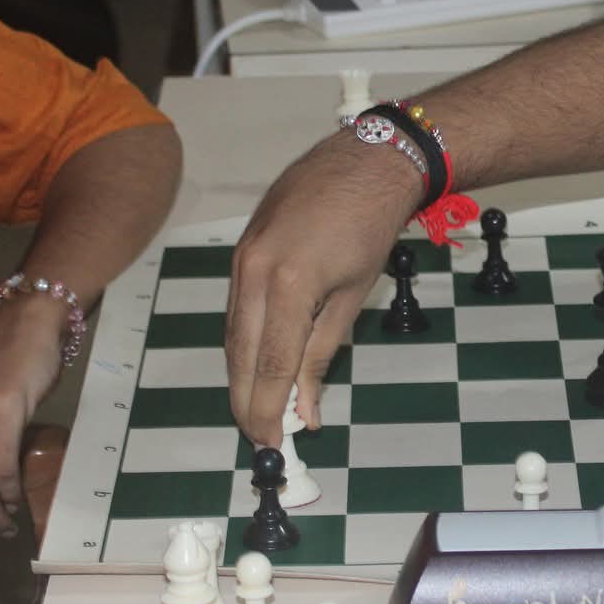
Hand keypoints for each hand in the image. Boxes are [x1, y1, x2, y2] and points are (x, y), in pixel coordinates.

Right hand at [227, 132, 420, 443]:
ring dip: (240, 377)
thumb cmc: (369, 227)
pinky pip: (236, 309)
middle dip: (247, 401)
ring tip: (255, 411)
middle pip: (240, 355)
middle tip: (260, 438)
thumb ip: (323, 354)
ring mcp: (242, 258)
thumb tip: (306, 408)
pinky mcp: (240, 250)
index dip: (267, 409)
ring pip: (233, 334)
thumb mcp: (351, 297)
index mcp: (288, 283)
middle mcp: (253, 271)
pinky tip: (253, 367)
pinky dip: (243, 343)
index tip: (272, 443)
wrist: (363, 161)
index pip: (269, 365)